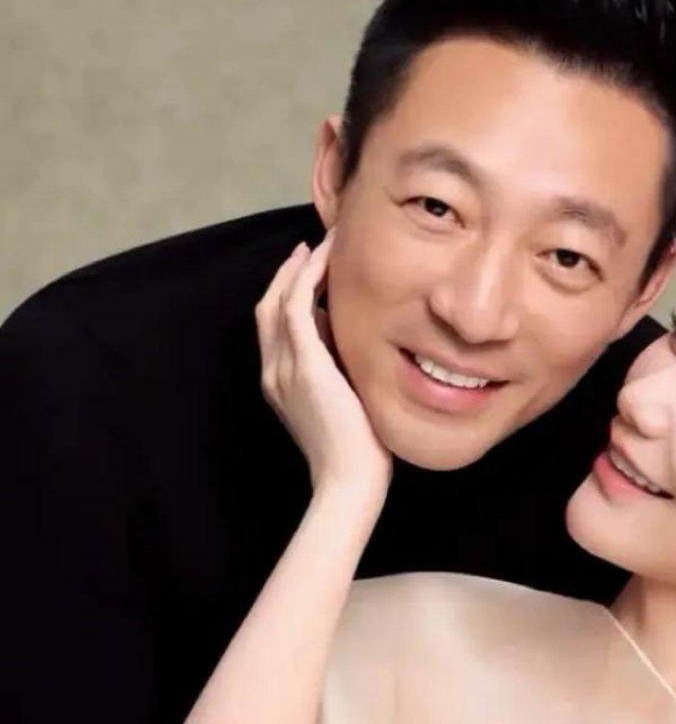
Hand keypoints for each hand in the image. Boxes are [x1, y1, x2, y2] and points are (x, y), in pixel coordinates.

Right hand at [255, 231, 391, 502]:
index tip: (310, 270)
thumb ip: (339, 371)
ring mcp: (284, 368)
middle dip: (288, 273)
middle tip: (311, 246)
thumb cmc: (358, 449)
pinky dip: (307, 279)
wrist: (350, 480)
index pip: (275, 326)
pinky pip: (296, 307)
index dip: (287, 292)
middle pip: (268, 306)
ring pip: (279, 300)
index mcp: (280, 382)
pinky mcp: (304, 366)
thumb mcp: (344, 401)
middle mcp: (274, 371)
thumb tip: (354, 339)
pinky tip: (325, 261)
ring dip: (299, 267)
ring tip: (322, 244)